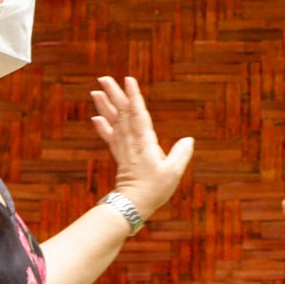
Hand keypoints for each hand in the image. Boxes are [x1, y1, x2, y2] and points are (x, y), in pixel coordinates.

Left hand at [91, 76, 194, 219]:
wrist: (132, 206)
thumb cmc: (155, 190)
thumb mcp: (174, 173)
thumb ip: (181, 154)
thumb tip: (189, 139)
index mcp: (145, 142)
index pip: (138, 114)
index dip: (133, 96)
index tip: (128, 80)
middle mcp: (132, 142)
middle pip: (122, 113)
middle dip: (114, 94)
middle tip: (104, 78)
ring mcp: (124, 148)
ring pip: (113, 122)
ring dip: (104, 106)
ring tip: (96, 91)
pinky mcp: (120, 156)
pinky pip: (109, 137)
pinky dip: (102, 127)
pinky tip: (95, 118)